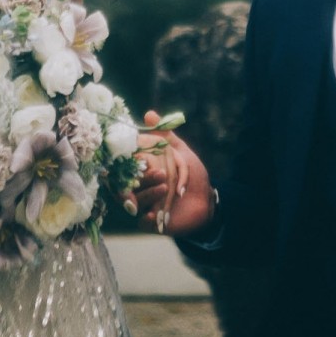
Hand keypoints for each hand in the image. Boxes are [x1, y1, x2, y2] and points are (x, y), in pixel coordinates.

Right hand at [131, 113, 216, 236]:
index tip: (139, 156)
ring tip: (165, 187)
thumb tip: (149, 114)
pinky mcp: (150, 222)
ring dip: (148, 193)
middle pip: (128, 183)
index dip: (129, 161)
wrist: (208, 201)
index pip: (127, 165)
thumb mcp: (180, 153)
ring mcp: (144, 205)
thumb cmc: (192, 176)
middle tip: (161, 173)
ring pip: (135, 201)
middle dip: (143, 177)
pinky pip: (142, 221)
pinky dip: (146, 218)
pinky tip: (153, 214)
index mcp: (143, 170)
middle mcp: (139, 187)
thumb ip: (164, 136)